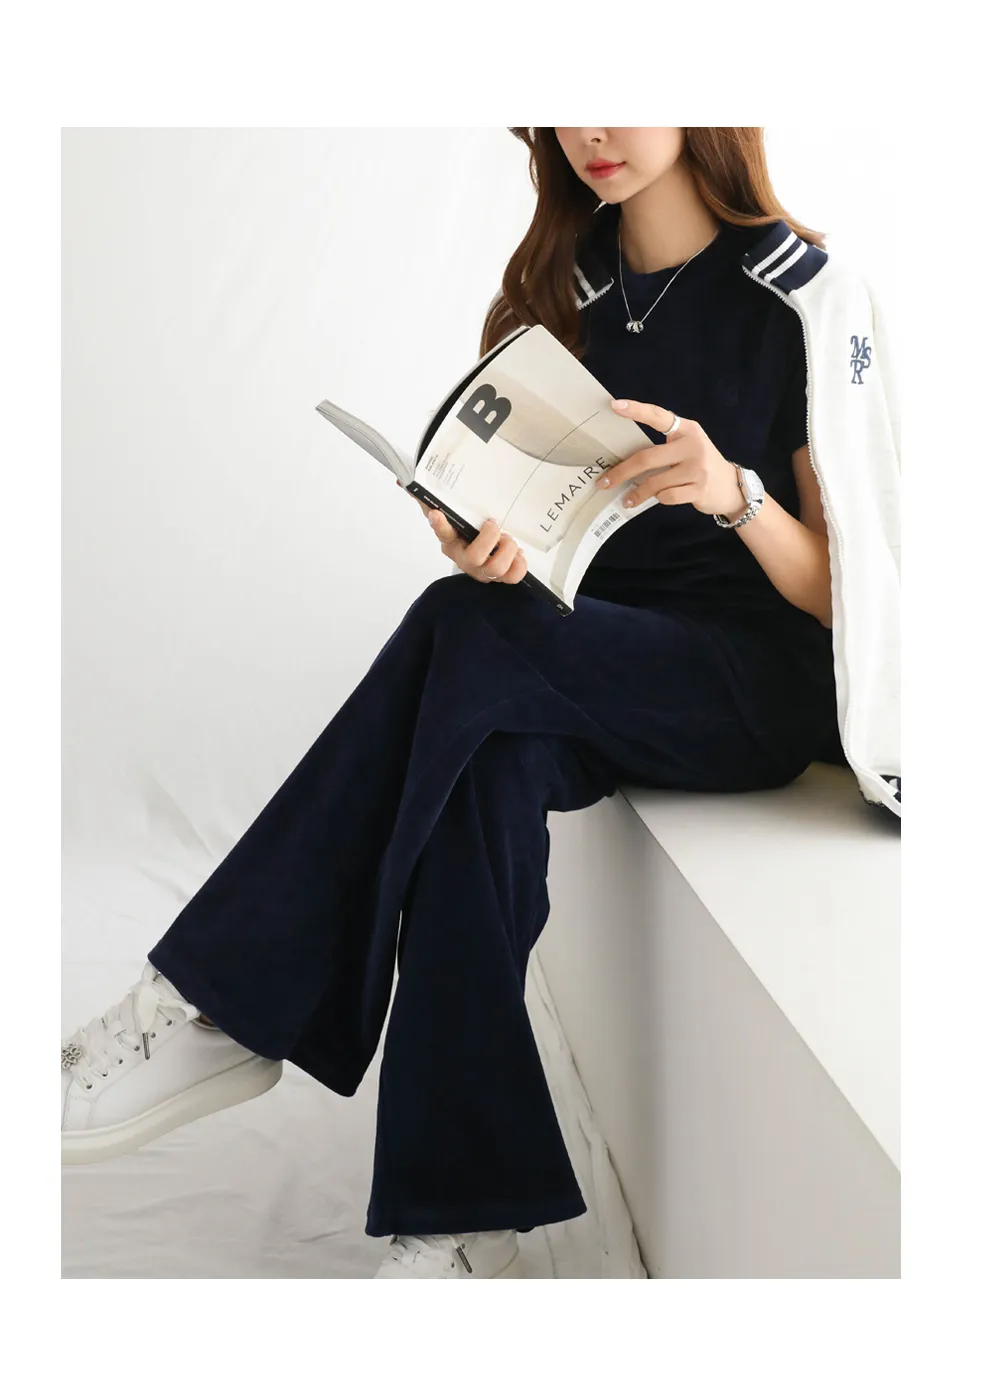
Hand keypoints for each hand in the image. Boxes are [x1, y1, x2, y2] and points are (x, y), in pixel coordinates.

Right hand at [396, 479, 527, 583]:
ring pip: (496, 569)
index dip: (439, 525)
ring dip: (507, 550)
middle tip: (494, 525)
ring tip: (508, 539)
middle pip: (474, 557)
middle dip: (489, 539)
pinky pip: (513, 577)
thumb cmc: (466, 529)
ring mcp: (483, 570)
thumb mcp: (451, 511)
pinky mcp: (501, 576)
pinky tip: (518, 552)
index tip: (437, 513)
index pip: (442, 533)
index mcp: (450, 542)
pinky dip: (519, 564)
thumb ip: (429, 496)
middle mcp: (465, 559)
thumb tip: (402, 481)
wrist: (483, 549)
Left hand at [599, 399, 745, 519]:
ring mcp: (697, 468)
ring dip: (637, 493)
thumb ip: (664, 447)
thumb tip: (625, 458)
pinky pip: (666, 496)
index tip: (615, 406)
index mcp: (687, 429)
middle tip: (604, 482)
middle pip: (647, 458)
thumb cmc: (699, 464)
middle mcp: (692, 445)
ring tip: (628, 499)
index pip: (658, 416)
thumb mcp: (687, 446)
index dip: (637, 410)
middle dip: (622, 472)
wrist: (731, 486)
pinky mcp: (699, 489)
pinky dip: (658, 499)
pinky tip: (657, 499)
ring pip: (654, 482)